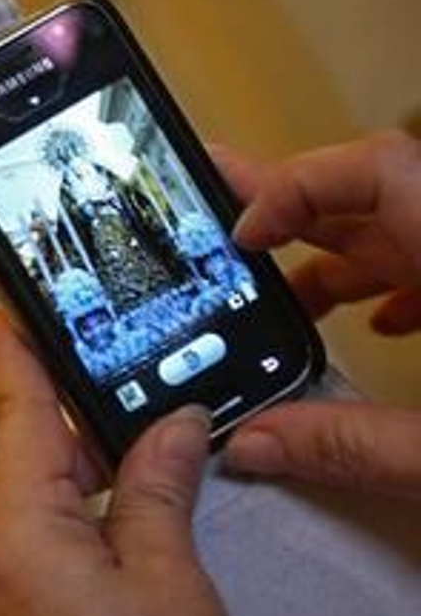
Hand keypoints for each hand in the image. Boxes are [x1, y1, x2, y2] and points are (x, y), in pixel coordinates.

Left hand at [0, 312, 250, 615]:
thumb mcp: (171, 580)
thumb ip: (158, 491)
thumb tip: (171, 430)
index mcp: (17, 537)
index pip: (16, 420)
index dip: (12, 360)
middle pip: (18, 465)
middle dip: (63, 428)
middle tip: (111, 396)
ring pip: (21, 511)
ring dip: (68, 481)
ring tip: (128, 468)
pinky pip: (23, 555)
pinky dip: (61, 529)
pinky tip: (106, 535)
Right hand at [213, 131, 420, 496]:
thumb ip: (355, 446)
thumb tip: (255, 443)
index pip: (375, 169)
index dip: (296, 187)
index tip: (244, 237)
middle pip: (371, 196)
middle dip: (290, 216)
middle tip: (214, 227)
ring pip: (402, 228)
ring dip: (339, 258)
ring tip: (285, 300)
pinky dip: (395, 280)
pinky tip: (380, 325)